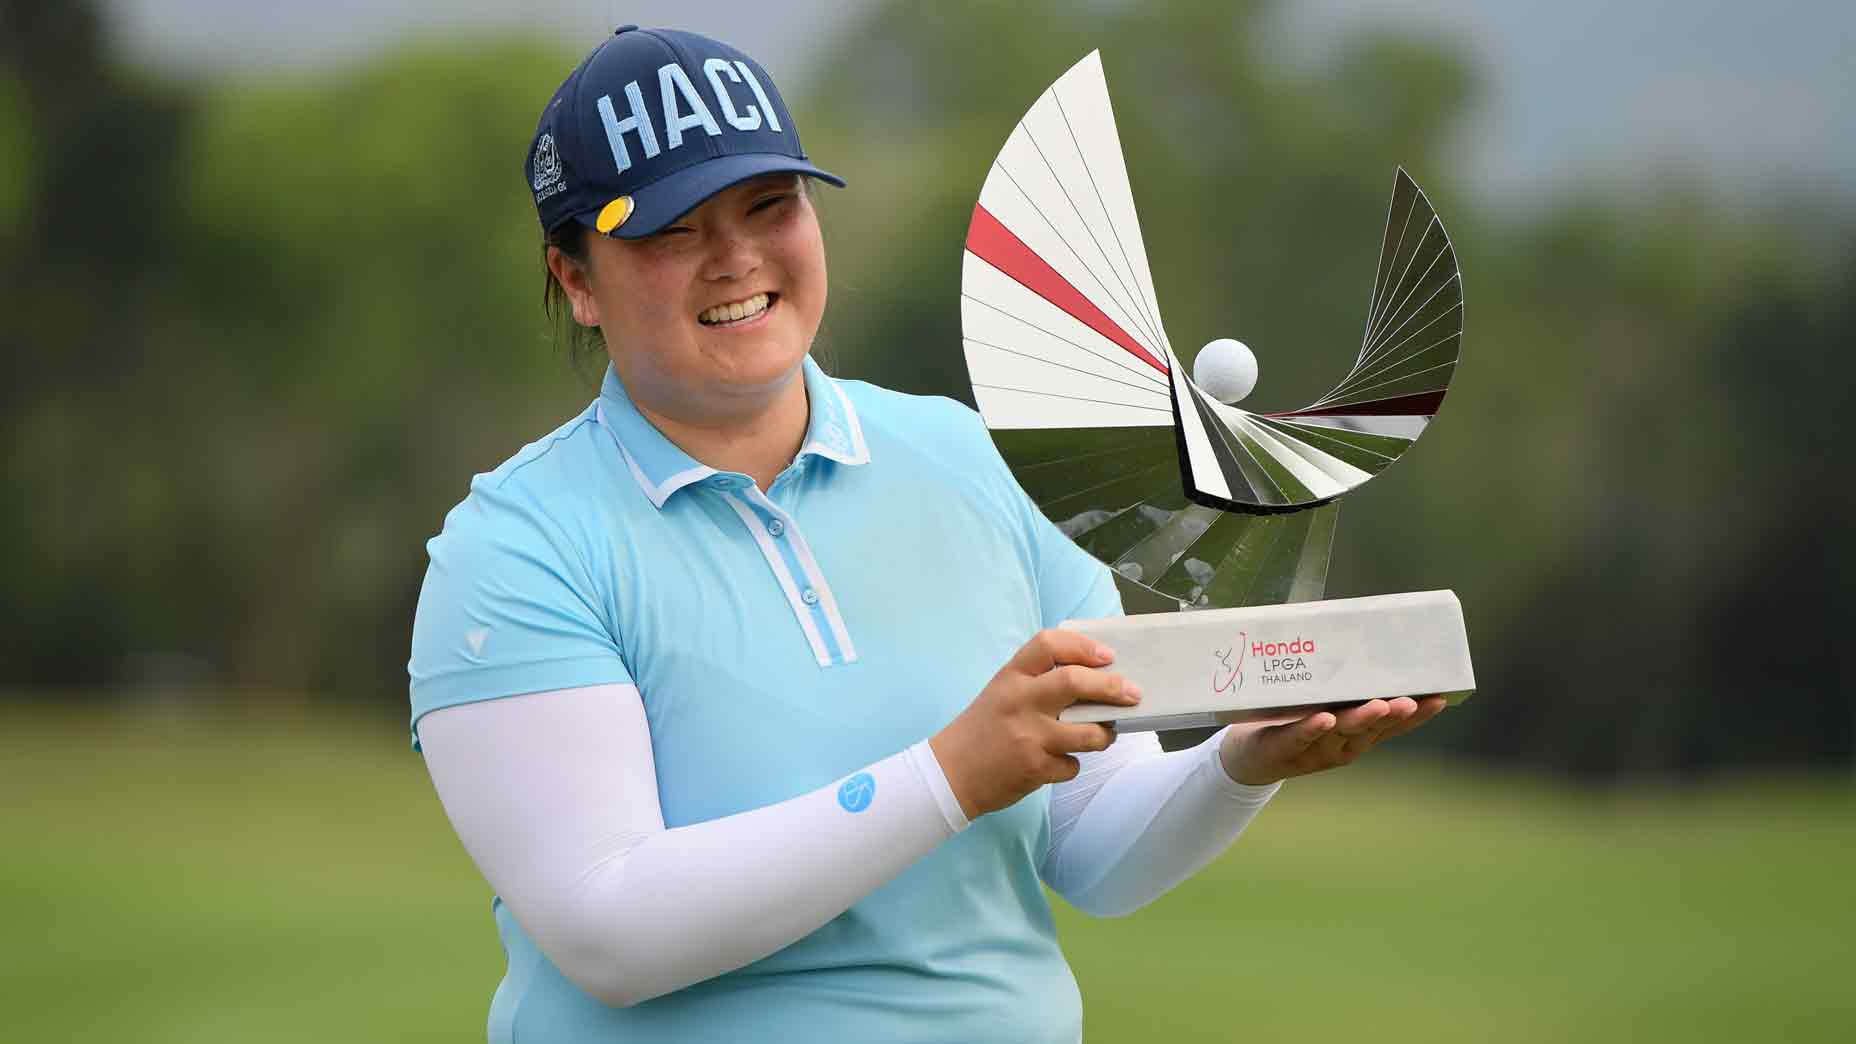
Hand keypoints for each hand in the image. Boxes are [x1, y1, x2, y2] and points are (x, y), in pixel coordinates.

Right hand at [931, 629, 1141, 819]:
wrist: (951, 773)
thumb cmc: (984, 728)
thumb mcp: (1003, 691)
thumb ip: (1038, 680)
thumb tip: (1095, 676)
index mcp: (1011, 676)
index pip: (1048, 644)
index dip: (1082, 646)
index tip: (1107, 656)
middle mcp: (1019, 701)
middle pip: (1074, 682)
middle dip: (1112, 687)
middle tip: (1133, 693)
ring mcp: (1028, 735)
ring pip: (1086, 731)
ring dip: (1105, 734)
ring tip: (1106, 733)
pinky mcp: (1034, 768)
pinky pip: (1072, 765)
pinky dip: (1072, 764)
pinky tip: (1060, 762)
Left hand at [1218, 695, 1447, 785]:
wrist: (1246, 757)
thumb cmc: (1290, 720)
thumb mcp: (1319, 701)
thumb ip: (1338, 680)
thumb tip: (1354, 629)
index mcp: (1355, 734)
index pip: (1392, 726)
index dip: (1417, 716)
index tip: (1441, 697)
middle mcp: (1341, 745)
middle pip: (1372, 730)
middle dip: (1394, 715)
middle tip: (1414, 700)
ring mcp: (1314, 750)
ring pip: (1341, 733)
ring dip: (1362, 719)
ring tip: (1381, 704)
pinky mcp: (1283, 748)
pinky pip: (1299, 736)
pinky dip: (1312, 728)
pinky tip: (1325, 718)